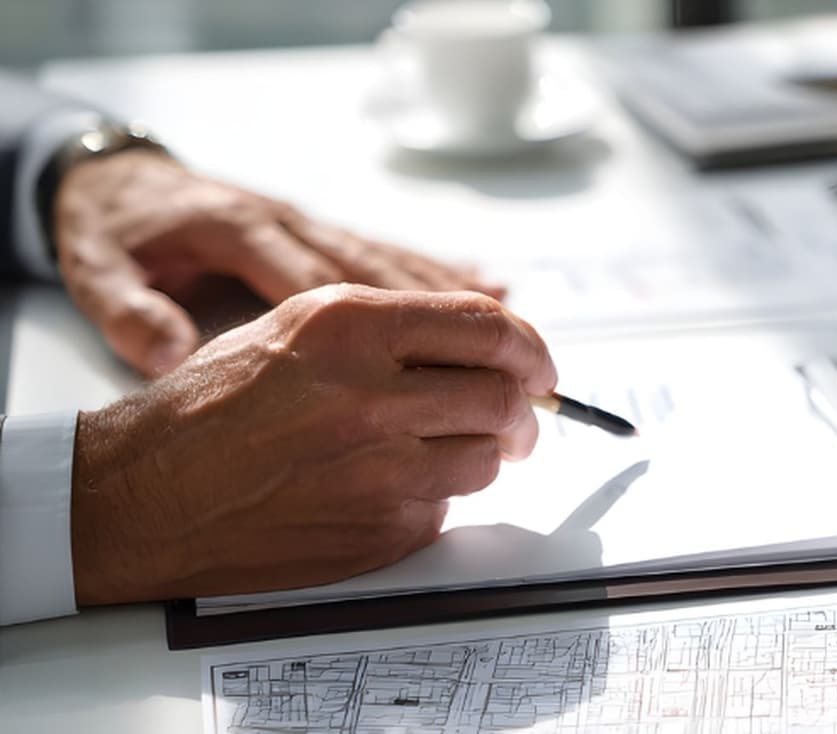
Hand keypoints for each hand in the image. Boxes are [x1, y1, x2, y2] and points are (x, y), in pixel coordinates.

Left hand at [51, 150, 503, 376]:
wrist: (117, 181)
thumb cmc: (115, 232)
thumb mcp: (99, 271)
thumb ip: (130, 311)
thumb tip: (165, 346)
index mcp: (244, 235)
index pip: (336, 288)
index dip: (396, 333)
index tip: (447, 378)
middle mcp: (294, 224)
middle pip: (394, 276)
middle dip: (467, 326)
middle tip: (524, 373)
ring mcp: (314, 224)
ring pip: (404, 263)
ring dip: (469, 301)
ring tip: (526, 338)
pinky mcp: (322, 228)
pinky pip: (395, 253)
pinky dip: (447, 273)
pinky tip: (493, 287)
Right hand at [67, 285, 556, 605]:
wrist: (145, 491)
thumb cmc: (213, 406)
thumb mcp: (298, 327)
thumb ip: (396, 329)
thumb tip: (490, 344)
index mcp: (350, 326)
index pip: (488, 327)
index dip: (531, 350)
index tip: (541, 367)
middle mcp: (370, 393)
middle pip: (502, 397)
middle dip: (523, 410)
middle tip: (519, 419)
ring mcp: (377, 468)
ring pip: (485, 459)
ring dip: (479, 455)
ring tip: (434, 450)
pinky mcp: (378, 529)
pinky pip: (444, 509)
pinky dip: (430, 498)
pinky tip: (381, 487)